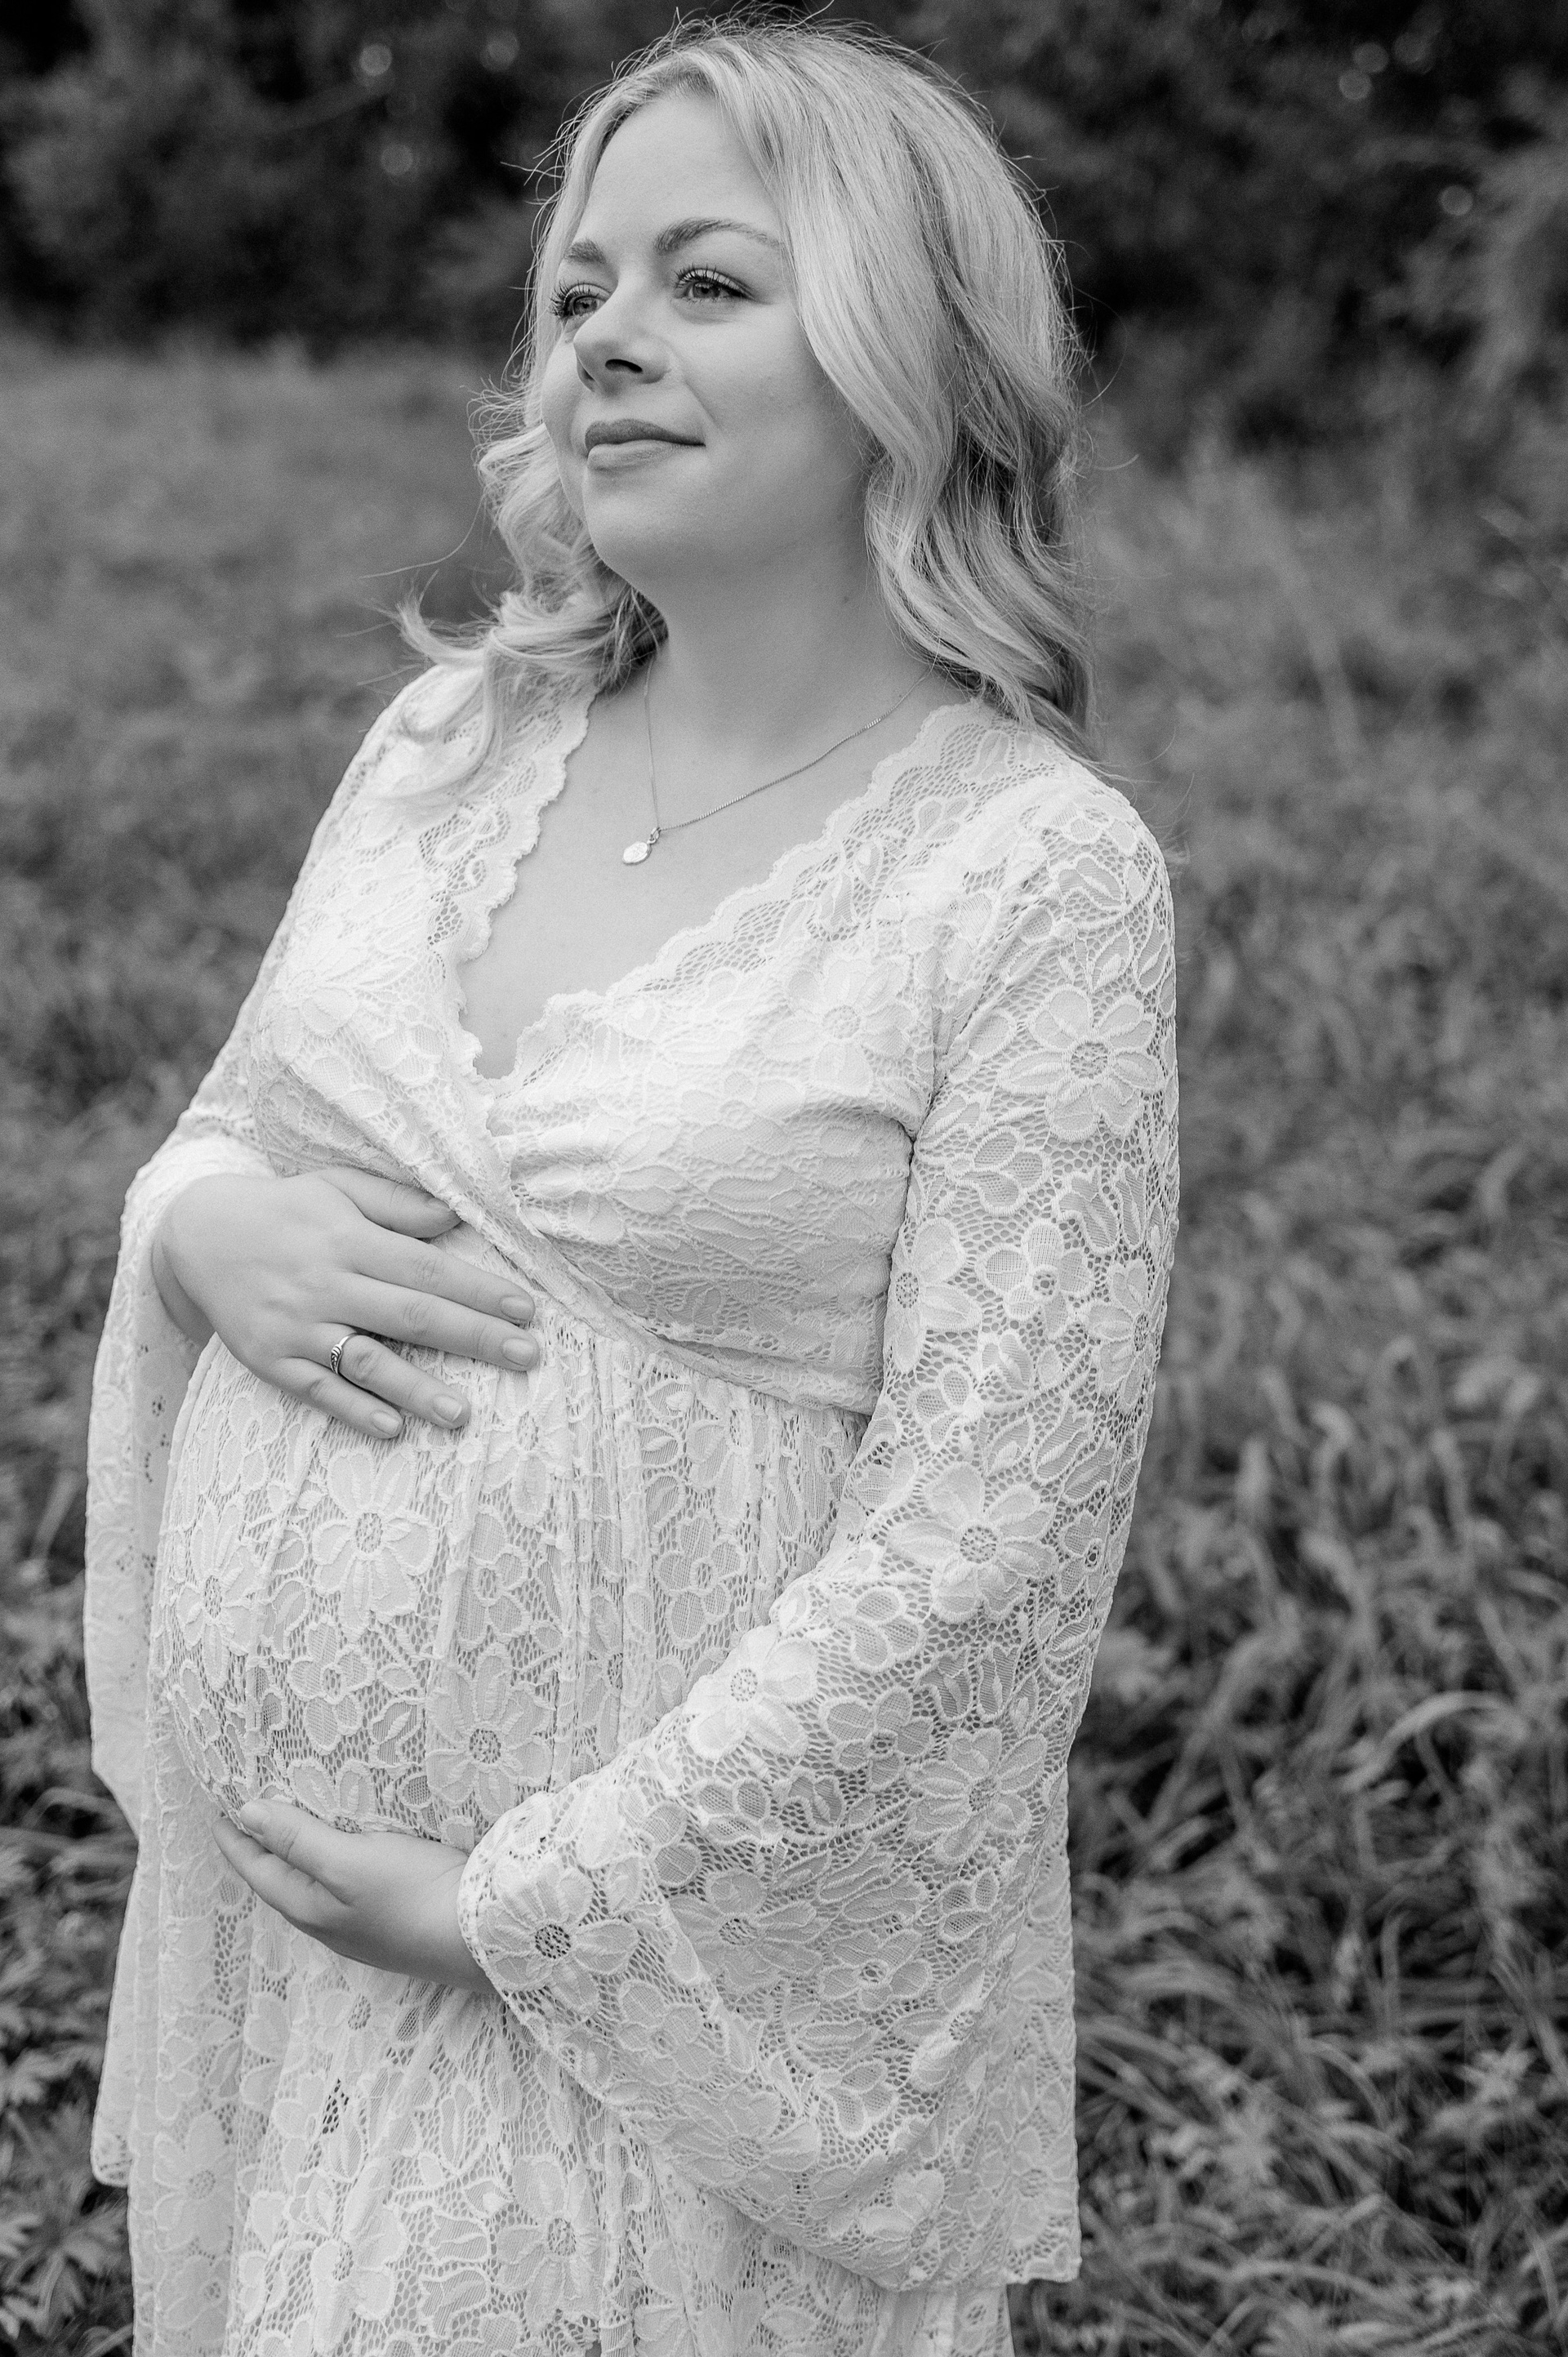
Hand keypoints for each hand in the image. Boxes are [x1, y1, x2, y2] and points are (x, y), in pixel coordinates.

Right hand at [152, 1167, 538, 1438]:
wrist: (197, 1235)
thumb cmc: (286, 1210)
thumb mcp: (337, 1188)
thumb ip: (397, 1203)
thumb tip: (454, 1215)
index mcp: (348, 1239)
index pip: (425, 1267)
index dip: (478, 1290)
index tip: (526, 1310)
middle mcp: (324, 1283)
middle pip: (409, 1315)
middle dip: (472, 1337)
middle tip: (526, 1357)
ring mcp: (295, 1326)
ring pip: (364, 1361)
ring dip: (416, 1389)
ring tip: (463, 1414)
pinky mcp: (269, 1360)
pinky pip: (315, 1389)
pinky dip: (352, 1410)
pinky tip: (392, 1429)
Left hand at [212, 1797, 490, 1994]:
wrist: (482, 1936)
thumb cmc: (411, 1895)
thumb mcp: (349, 1862)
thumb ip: (298, 1840)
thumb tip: (246, 1814)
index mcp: (310, 1910)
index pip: (259, 1871)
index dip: (236, 1841)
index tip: (218, 1811)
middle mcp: (330, 1923)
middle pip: (282, 1883)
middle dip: (261, 1851)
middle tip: (246, 1817)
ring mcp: (362, 1926)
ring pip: (313, 1887)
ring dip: (296, 1856)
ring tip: (289, 1829)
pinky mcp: (392, 1918)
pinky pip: (343, 1886)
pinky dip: (329, 1861)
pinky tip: (346, 1852)